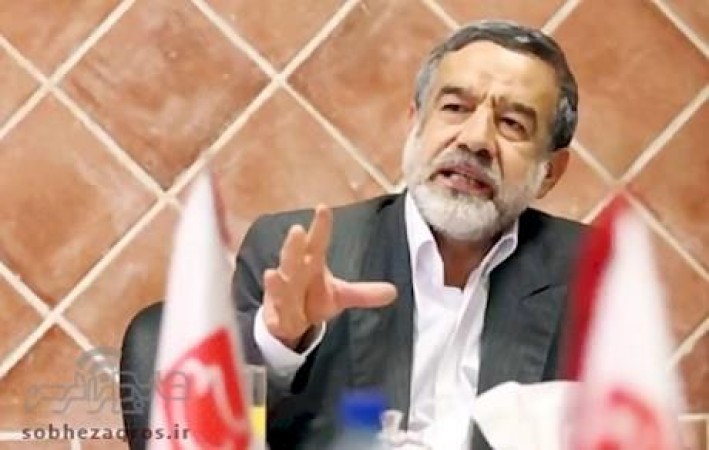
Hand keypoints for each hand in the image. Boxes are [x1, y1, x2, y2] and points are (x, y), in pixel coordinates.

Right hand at [262, 205, 396, 349]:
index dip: (320, 227)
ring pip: (281, 285)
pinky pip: (275, 312)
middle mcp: (295, 275)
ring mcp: (283, 294)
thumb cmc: (312, 298)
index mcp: (311, 264)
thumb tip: (393, 291)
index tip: (322, 208)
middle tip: (296, 230)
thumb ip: (364, 293)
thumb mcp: (341, 296)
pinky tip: (270, 306)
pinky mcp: (276, 316)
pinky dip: (273, 309)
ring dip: (278, 280)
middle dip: (294, 246)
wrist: (289, 322)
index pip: (317, 243)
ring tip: (273, 272)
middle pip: (294, 258)